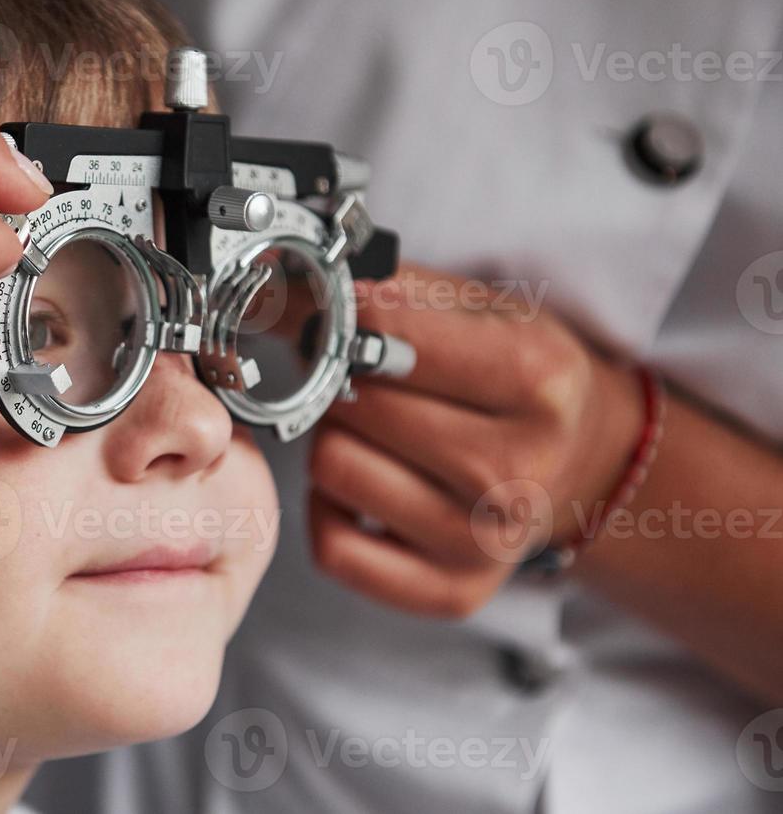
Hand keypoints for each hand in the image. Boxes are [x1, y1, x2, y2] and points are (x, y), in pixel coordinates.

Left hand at [307, 265, 645, 617]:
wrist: (582, 459)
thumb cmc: (520, 376)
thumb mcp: (483, 307)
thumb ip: (391, 287)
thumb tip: (294, 287)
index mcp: (535, 380)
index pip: (383, 332)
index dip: (341, 317)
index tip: (336, 314)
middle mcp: (515, 470)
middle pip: (352, 404)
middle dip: (339, 380)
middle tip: (362, 379)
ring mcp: (484, 540)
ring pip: (333, 468)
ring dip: (334, 440)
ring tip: (373, 432)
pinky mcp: (451, 590)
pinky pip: (333, 547)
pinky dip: (330, 510)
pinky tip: (365, 485)